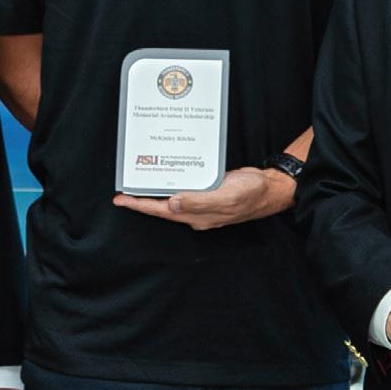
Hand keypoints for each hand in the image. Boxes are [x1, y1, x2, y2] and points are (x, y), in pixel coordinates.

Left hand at [112, 167, 291, 230]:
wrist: (269, 189)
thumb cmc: (251, 193)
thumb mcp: (226, 196)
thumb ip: (199, 201)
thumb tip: (172, 204)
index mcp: (197, 215)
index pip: (161, 211)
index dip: (140, 205)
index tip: (121, 199)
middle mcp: (196, 211)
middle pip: (162, 207)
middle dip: (142, 200)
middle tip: (122, 191)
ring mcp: (203, 203)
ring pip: (172, 198)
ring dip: (155, 191)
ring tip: (139, 181)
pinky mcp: (209, 192)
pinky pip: (185, 189)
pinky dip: (173, 182)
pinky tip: (167, 174)